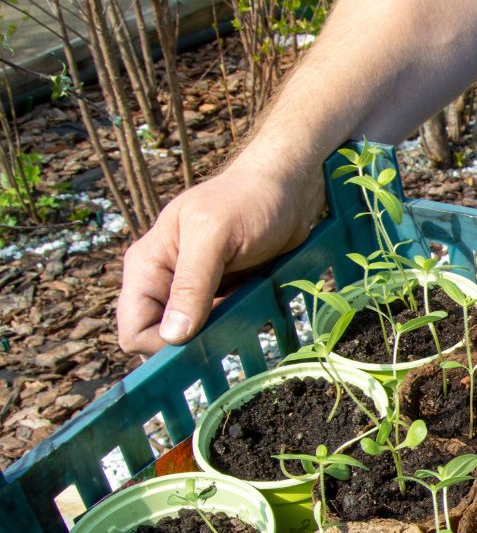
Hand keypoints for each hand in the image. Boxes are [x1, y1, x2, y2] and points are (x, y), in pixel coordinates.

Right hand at [117, 157, 324, 354]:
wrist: (287, 188)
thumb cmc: (249, 201)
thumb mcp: (215, 237)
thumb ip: (192, 284)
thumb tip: (172, 336)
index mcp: (147, 265)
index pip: (133, 328)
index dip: (160, 345)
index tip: (200, 343)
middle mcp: (164, 281)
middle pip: (160, 338)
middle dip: (189, 345)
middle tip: (227, 332)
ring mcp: (193, 290)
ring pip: (191, 337)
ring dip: (215, 338)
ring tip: (244, 318)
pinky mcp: (222, 293)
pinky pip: (218, 326)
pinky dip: (233, 327)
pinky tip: (252, 313)